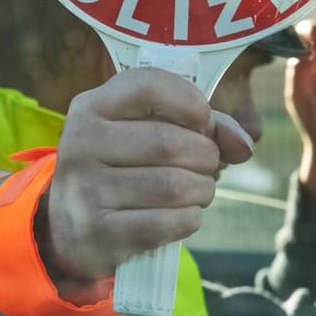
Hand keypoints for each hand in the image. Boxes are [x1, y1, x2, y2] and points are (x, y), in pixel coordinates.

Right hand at [43, 68, 253, 282]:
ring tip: (192, 192)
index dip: (192, 103)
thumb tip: (242, 144)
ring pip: (176, 186)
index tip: (201, 124)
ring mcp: (85, 189)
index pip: (149, 84)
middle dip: (206, 158)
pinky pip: (171, 223)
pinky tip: (179, 216)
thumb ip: (202, 127)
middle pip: (171, 142)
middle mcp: (80, 143)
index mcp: (90, 107)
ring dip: (202, 191)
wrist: (73, 226)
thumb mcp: (147, 133)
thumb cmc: (124, 168)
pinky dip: (190, 220)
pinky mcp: (100, 231)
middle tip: (202, 167)